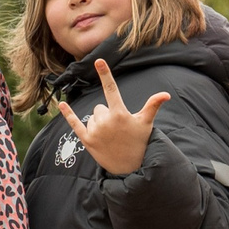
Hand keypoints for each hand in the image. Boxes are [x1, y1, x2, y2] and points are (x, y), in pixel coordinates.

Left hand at [57, 58, 168, 175]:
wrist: (129, 167)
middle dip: (107, 115)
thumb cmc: (139, 142)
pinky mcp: (86, 140)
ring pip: (92, 117)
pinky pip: (75, 124)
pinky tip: (62, 104)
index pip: (111, 90)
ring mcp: (94, 131)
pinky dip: (68, 114)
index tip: (99, 61)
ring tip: (110, 136)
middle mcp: (105, 122)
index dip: (105, 74)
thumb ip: (152, 106)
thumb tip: (166, 94)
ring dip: (99, 123)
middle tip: (117, 129)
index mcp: (120, 114)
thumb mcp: (146, 123)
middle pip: (100, 107)